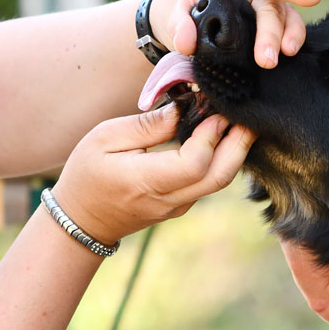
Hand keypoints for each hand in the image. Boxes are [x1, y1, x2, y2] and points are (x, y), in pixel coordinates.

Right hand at [52, 105, 255, 244]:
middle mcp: (167, 200)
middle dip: (239, 144)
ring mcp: (176, 207)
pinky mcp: (179, 206)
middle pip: (219, 177)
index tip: (214, 110)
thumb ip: (146, 126)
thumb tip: (182, 109)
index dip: (211, 136)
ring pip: (218, 182)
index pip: (195, 164)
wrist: (81, 220)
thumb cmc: (87, 174)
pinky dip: (219, 159)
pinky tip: (217, 137)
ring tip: (235, 120)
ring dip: (233, 151)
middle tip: (246, 114)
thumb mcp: (104, 138)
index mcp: (145, 182)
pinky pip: (207, 182)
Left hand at [151, 0, 323, 67]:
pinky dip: (289, 36)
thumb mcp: (170, 11)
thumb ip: (176, 23)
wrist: (184, 25)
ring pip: (277, 6)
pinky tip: (289, 50)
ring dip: (281, 29)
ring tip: (282, 51)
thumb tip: (187, 43)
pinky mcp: (267, 15)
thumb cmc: (179, 5)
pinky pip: (284, 23)